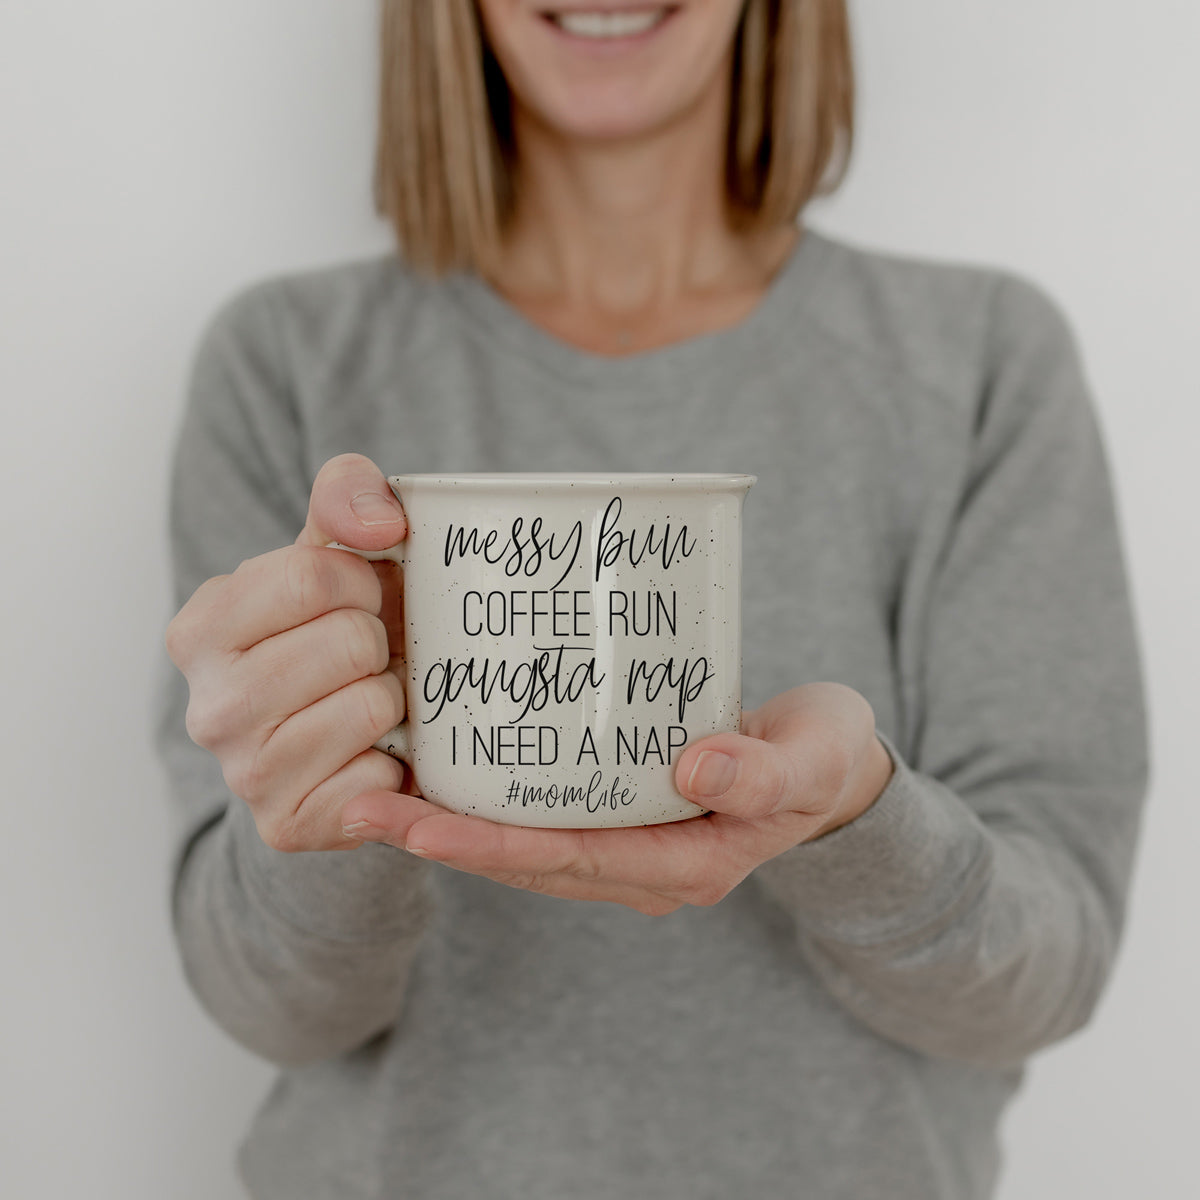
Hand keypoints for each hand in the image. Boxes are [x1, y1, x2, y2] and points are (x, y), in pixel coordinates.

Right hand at [166, 453, 411, 851]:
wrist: (344, 731)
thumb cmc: (338, 625)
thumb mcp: (334, 545)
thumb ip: (348, 493)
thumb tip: (384, 525)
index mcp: (201, 627)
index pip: (313, 576)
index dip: (361, 582)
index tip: (357, 599)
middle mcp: (208, 707)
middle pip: (351, 642)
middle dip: (379, 642)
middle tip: (366, 658)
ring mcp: (244, 774)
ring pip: (372, 706)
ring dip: (393, 699)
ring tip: (370, 701)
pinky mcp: (289, 826)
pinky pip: (380, 780)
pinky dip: (396, 763)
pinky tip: (373, 754)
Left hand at [341, 683, 894, 913]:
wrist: (830, 766)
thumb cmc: (824, 758)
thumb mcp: (813, 761)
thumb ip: (763, 773)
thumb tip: (694, 770)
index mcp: (686, 865)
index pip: (572, 861)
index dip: (493, 846)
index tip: (421, 825)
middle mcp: (646, 867)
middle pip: (529, 861)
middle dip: (445, 841)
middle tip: (364, 810)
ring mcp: (629, 846)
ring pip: (526, 845)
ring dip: (453, 826)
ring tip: (376, 797)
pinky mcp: (619, 814)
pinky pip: (543, 818)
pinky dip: (489, 803)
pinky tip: (444, 770)